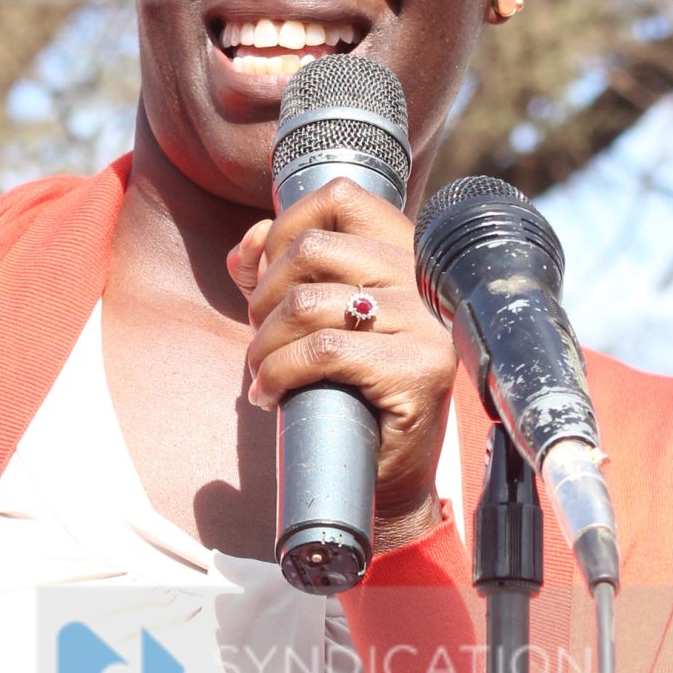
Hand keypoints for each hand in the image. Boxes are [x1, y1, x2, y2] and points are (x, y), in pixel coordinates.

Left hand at [230, 176, 454, 530]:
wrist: (388, 475)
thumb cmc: (351, 394)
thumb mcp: (320, 322)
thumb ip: (288, 275)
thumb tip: (246, 246)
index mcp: (406, 254)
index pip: (340, 198)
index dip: (284, 227)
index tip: (265, 278)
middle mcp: (423, 280)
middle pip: (312, 250)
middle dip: (263, 297)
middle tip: (260, 340)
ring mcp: (426, 324)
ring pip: (308, 304)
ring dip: (263, 344)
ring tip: (262, 373)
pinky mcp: (417, 369)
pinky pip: (322, 352)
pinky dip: (277, 373)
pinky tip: (271, 395)